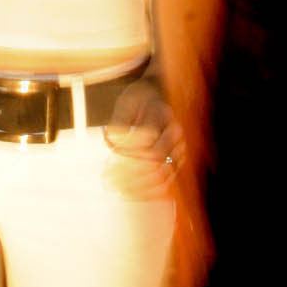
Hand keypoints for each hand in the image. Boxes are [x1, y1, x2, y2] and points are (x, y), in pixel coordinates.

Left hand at [103, 80, 185, 199]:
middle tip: (107, 181)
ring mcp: (180, 146)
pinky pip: (168, 181)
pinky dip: (150, 191)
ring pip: (163, 175)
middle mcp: (175, 131)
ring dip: (139, 186)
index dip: (127, 155)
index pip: (147, 141)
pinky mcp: (178, 159)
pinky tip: (131, 194)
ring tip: (116, 189)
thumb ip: (120, 122)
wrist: (162, 92)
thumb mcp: (126, 101)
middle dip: (130, 175)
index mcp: (161, 114)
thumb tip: (112, 142)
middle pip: (156, 161)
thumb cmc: (139, 97)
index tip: (110, 161)